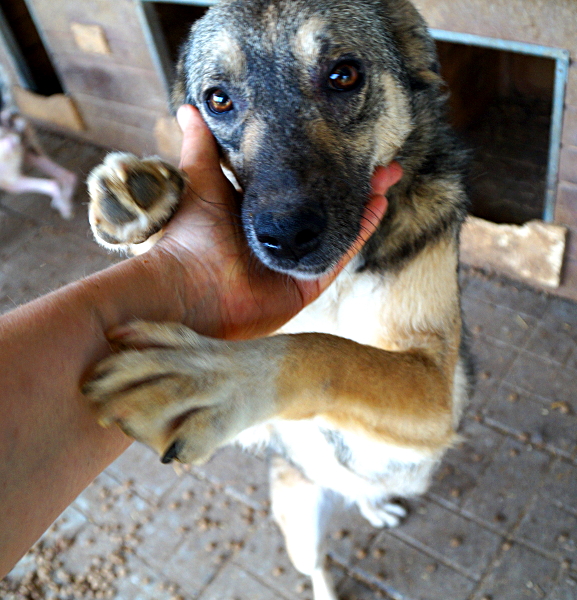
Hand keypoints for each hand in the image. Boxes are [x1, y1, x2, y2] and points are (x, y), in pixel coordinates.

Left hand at [151, 105, 402, 339]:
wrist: (188, 286)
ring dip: (364, 203)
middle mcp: (283, 237)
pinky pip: (338, 257)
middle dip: (354, 182)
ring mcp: (296, 261)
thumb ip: (201, 148)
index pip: (302, 187)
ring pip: (339, 230)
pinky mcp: (305, 285)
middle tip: (378, 158)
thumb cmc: (191, 236)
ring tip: (386, 176)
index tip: (344, 139)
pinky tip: (377, 206)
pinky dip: (359, 233)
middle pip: (327, 207)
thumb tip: (190, 107)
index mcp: (262, 215)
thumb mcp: (201, 183)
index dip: (324, 166)